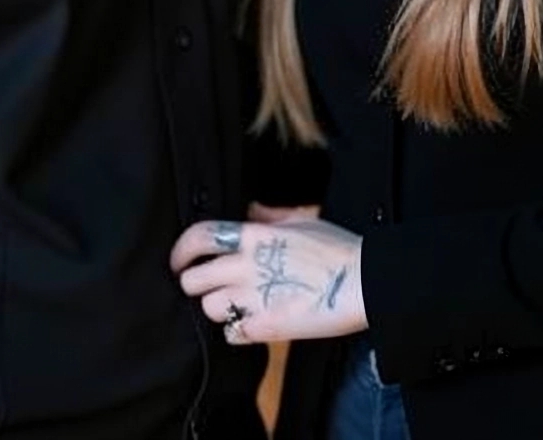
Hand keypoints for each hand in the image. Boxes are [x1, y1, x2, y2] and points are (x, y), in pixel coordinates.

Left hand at [170, 216, 365, 345]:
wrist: (365, 282)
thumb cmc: (338, 248)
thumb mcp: (303, 220)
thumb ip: (270, 216)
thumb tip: (250, 208)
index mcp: (254, 235)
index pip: (199, 236)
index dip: (180, 250)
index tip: (178, 261)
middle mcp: (247, 265)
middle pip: (193, 278)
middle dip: (196, 283)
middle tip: (207, 286)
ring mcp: (255, 298)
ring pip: (209, 307)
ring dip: (218, 308)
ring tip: (235, 306)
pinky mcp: (266, 328)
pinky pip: (231, 334)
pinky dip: (236, 332)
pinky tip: (249, 325)